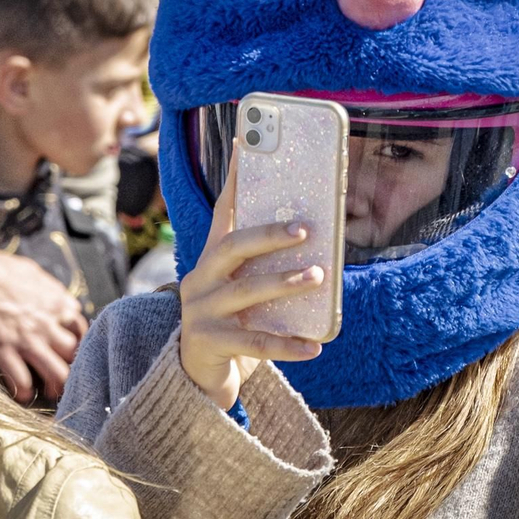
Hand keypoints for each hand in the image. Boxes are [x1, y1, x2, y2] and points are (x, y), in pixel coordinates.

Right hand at [0, 251, 88, 403]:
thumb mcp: (31, 271)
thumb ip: (49, 289)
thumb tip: (60, 299)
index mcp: (57, 303)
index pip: (82, 330)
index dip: (80, 344)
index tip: (73, 351)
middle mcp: (48, 324)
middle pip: (74, 355)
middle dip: (73, 369)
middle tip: (66, 376)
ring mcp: (27, 339)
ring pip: (57, 374)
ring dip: (56, 387)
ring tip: (51, 393)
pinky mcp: (4, 351)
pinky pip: (22, 381)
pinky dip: (24, 392)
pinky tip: (23, 394)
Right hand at [178, 142, 323, 409]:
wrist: (198, 376)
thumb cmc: (232, 323)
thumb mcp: (245, 290)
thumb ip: (267, 269)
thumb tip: (321, 246)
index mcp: (211, 259)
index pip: (223, 212)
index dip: (234, 178)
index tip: (246, 142)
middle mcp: (200, 279)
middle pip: (232, 247)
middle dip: (269, 235)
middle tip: (305, 229)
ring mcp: (201, 312)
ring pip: (246, 292)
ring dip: (284, 282)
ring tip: (317, 276)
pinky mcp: (210, 343)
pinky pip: (255, 343)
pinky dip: (288, 345)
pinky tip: (315, 346)